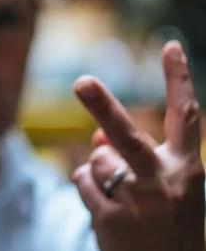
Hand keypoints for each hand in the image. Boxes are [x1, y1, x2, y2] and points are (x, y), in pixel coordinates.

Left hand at [72, 41, 204, 250]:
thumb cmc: (166, 224)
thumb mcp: (164, 188)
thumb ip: (135, 156)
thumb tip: (96, 138)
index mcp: (189, 169)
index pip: (185, 117)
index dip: (178, 79)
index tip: (170, 46)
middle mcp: (166, 183)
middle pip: (128, 137)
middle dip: (103, 107)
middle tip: (81, 82)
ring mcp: (138, 203)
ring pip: (98, 159)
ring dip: (100, 172)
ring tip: (121, 199)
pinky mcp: (112, 219)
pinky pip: (84, 181)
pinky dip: (89, 189)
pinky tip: (108, 212)